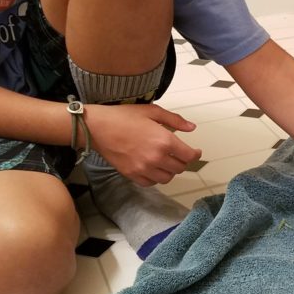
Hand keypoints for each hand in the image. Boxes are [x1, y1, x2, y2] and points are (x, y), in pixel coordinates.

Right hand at [84, 103, 200, 184]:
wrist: (97, 127)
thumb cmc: (123, 116)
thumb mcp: (152, 111)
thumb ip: (174, 120)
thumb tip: (191, 127)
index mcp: (164, 140)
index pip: (189, 155)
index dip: (195, 154)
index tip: (196, 151)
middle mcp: (156, 157)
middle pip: (180, 168)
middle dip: (183, 161)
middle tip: (179, 155)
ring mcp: (144, 168)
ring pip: (167, 178)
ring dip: (170, 170)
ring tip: (166, 161)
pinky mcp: (132, 175)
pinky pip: (151, 183)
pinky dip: (155, 177)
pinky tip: (153, 168)